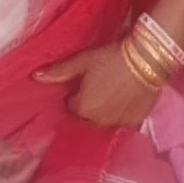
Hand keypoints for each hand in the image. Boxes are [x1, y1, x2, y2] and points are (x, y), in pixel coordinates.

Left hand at [35, 43, 165, 130]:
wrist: (148, 58)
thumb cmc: (111, 58)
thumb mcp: (84, 60)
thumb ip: (60, 71)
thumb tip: (35, 77)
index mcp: (82, 108)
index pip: (72, 108)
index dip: (78, 96)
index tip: (86, 85)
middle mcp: (97, 122)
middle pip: (88, 118)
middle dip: (91, 107)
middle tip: (101, 88)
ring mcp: (117, 124)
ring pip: (105, 122)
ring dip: (106, 113)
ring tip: (114, 94)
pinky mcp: (135, 122)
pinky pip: (123, 123)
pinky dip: (122, 115)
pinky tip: (127, 100)